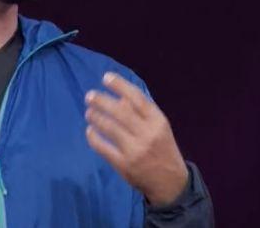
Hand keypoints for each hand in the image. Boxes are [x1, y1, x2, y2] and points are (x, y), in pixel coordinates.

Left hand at [84, 72, 188, 206]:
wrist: (170, 183)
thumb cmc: (163, 148)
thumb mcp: (159, 128)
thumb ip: (142, 113)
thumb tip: (118, 97)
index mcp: (158, 122)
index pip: (137, 98)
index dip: (120, 85)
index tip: (106, 78)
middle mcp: (147, 134)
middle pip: (120, 112)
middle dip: (102, 101)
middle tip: (89, 96)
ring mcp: (135, 150)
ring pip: (110, 128)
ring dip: (96, 117)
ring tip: (89, 112)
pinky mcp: (124, 165)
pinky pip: (103, 148)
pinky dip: (93, 137)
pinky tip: (90, 131)